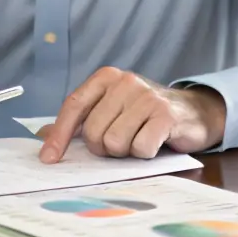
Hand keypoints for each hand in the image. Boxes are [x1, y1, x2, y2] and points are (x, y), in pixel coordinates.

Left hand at [38, 67, 226, 162]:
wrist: (193, 112)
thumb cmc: (144, 114)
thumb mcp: (112, 109)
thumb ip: (82, 120)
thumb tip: (44, 137)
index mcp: (106, 77)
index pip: (74, 105)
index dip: (59, 134)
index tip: (49, 158)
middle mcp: (125, 81)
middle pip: (94, 131)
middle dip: (104, 147)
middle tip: (121, 142)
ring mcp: (147, 96)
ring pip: (115, 142)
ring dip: (126, 151)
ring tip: (139, 139)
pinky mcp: (166, 114)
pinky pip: (140, 148)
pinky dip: (145, 154)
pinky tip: (155, 142)